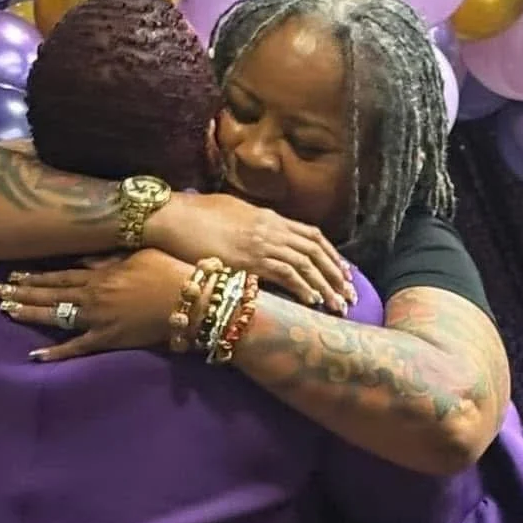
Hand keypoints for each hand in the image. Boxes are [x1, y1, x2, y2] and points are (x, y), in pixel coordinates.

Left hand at [0, 250, 191, 361]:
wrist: (189, 301)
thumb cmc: (169, 272)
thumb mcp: (137, 255)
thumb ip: (108, 258)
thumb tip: (84, 258)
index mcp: (99, 274)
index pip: (58, 275)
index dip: (34, 276)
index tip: (12, 274)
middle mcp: (92, 295)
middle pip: (49, 294)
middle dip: (21, 292)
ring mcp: (98, 318)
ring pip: (56, 316)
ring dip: (30, 314)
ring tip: (6, 312)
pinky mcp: (108, 339)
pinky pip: (77, 348)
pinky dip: (56, 353)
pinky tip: (34, 357)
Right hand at [146, 193, 352, 314]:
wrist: (171, 217)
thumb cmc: (194, 217)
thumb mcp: (231, 216)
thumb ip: (251, 228)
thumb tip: (258, 239)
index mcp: (268, 217)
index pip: (311, 235)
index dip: (331, 255)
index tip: (344, 272)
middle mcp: (270, 228)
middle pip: (315, 250)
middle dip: (336, 274)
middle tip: (351, 295)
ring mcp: (260, 243)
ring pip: (306, 264)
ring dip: (326, 286)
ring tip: (340, 305)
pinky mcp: (248, 259)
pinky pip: (285, 273)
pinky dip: (303, 287)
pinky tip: (314, 301)